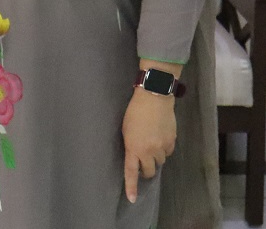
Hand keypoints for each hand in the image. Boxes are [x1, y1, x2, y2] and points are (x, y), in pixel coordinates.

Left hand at [122, 88, 176, 202]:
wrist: (154, 98)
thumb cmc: (134, 111)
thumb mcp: (126, 129)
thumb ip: (131, 145)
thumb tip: (137, 156)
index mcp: (133, 147)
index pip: (131, 171)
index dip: (131, 186)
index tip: (132, 199)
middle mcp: (148, 151)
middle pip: (149, 171)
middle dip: (146, 169)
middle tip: (143, 159)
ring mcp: (162, 147)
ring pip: (160, 162)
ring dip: (156, 157)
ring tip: (152, 142)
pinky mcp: (172, 142)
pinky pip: (168, 152)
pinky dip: (164, 149)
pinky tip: (160, 136)